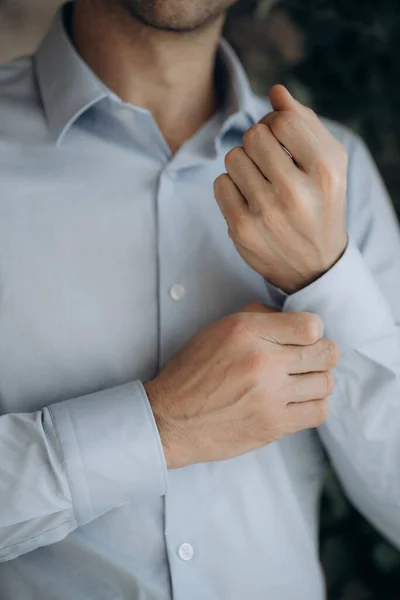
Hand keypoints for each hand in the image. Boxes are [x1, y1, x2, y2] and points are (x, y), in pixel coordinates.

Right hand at [145, 302, 338, 468]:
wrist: (171, 419)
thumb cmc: (192, 373)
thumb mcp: (216, 330)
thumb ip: (256, 317)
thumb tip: (290, 317)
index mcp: (247, 332)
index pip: (311, 326)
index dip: (312, 331)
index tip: (302, 338)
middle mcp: (263, 361)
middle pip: (327, 353)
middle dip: (321, 354)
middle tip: (306, 360)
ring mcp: (270, 396)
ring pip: (325, 383)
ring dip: (316, 381)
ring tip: (299, 382)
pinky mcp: (274, 425)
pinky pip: (318, 412)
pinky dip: (314, 405)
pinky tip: (297, 402)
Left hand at [214, 85, 347, 293]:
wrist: (314, 265)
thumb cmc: (321, 204)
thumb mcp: (329, 164)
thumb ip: (306, 123)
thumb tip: (275, 91)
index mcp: (325, 171)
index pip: (283, 120)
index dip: (275, 123)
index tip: (279, 139)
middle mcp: (296, 192)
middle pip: (253, 136)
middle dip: (258, 143)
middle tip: (269, 163)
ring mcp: (266, 213)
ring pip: (233, 157)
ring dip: (243, 165)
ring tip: (260, 183)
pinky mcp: (242, 229)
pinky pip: (220, 183)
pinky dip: (231, 188)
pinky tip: (248, 201)